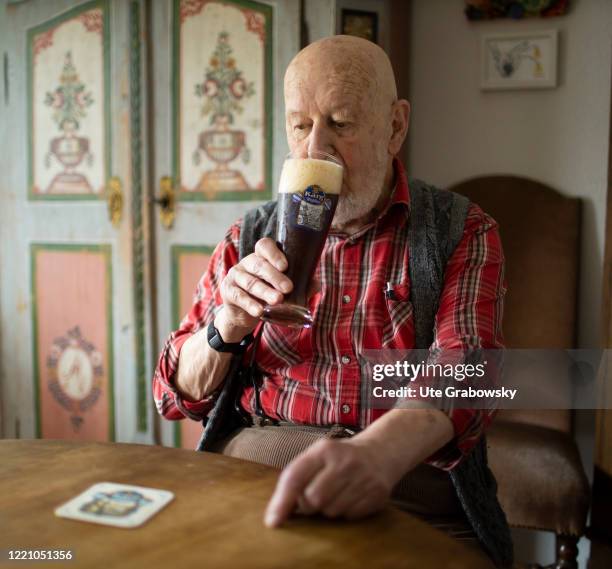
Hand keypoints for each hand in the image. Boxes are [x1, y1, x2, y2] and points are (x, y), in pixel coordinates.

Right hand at [217, 238, 292, 340]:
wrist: (244, 315)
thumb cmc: (267, 295)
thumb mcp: (282, 289)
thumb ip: (300, 285)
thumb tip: (317, 284)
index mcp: (262, 257)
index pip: (264, 246)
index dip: (274, 254)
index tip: (286, 266)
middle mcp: (247, 263)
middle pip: (259, 265)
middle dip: (275, 277)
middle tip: (288, 288)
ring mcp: (236, 276)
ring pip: (250, 282)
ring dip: (264, 291)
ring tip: (278, 301)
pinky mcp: (228, 291)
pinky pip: (239, 296)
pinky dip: (250, 304)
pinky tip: (259, 311)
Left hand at [264, 438, 393, 525]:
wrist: (380, 452)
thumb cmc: (339, 458)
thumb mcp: (318, 455)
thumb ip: (297, 477)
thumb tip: (277, 512)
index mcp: (324, 450)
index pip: (296, 477)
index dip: (282, 501)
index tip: (273, 521)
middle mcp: (344, 462)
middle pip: (313, 500)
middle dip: (309, 505)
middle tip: (315, 495)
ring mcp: (363, 478)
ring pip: (331, 512)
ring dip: (328, 509)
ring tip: (336, 493)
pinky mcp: (377, 495)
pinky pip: (350, 517)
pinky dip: (345, 512)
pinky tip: (350, 497)